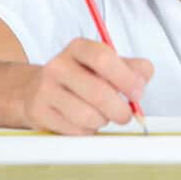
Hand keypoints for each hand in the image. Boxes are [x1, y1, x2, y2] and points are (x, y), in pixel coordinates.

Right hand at [21, 38, 152, 134]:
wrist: (36, 90)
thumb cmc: (80, 77)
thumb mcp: (107, 65)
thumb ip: (133, 67)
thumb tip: (144, 77)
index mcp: (79, 48)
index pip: (103, 58)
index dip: (126, 78)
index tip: (137, 93)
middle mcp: (58, 65)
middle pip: (99, 92)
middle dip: (120, 109)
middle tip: (126, 114)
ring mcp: (45, 89)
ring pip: (88, 116)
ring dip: (103, 121)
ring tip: (101, 115)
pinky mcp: (39, 113)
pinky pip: (75, 130)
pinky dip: (87, 131)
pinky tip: (84, 122)